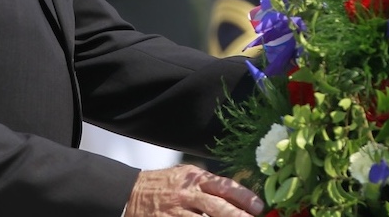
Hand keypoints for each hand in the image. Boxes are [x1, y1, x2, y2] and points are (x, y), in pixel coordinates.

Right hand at [124, 164, 264, 216]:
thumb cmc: (164, 184)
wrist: (130, 192)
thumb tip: (234, 195)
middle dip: (238, 216)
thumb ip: (208, 185)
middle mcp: (188, 194)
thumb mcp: (186, 175)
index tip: (258, 206)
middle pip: (218, 207)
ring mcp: (177, 211)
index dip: (244, 197)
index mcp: (195, 178)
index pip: (225, 186)